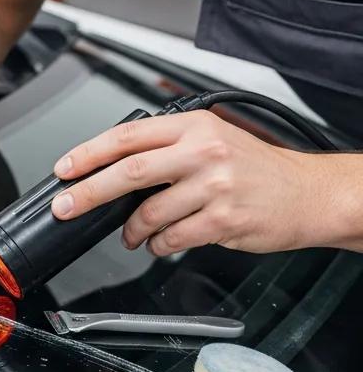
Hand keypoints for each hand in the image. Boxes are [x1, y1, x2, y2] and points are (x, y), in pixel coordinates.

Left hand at [49, 109, 318, 255]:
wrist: (308, 192)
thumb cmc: (256, 167)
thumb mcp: (212, 138)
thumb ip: (166, 147)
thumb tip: (112, 167)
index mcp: (193, 126)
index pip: (127, 136)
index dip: (88, 153)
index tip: (65, 168)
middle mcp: (203, 151)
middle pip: (128, 172)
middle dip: (87, 192)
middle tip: (65, 206)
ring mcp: (214, 186)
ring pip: (148, 212)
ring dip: (130, 229)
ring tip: (131, 234)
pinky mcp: (223, 220)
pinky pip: (172, 238)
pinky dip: (157, 245)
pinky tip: (160, 243)